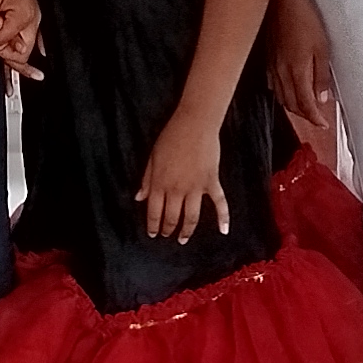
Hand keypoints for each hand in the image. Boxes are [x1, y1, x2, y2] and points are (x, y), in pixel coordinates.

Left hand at [0, 0, 42, 85]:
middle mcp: (33, 20)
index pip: (8, 46)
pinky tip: (20, 40)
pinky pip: (28, 34)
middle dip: (6, 50)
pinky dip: (20, 39)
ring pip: (24, 43)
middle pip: (23, 52)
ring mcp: (33, 16)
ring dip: (9, 41)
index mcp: (23, 18)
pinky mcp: (30, 12)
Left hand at [137, 116, 229, 242]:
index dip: (153, 225)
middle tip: (167, 235)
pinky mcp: (212, 182)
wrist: (194, 124)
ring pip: (192, 217)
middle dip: (168, 230)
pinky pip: (219, 203)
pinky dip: (223, 218)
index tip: (153, 233)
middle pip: (172, 218)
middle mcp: (177, 190)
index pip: (154, 212)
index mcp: (159, 183)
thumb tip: (139, 198)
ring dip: (187, 231)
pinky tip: (224, 230)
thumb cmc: (171, 137)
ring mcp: (196, 188)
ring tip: (183, 239)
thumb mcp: (152, 157)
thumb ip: (146, 180)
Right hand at [268, 0, 334, 129]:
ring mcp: (272, 66)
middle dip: (305, 115)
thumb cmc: (303, 18)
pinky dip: (281, 93)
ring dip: (293, 107)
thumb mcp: (322, 47)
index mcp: (297, 71)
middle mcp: (282, 72)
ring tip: (305, 108)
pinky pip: (273, 84)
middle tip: (317, 118)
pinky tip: (286, 90)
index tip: (323, 124)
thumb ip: (321, 75)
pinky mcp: (268, 58)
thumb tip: (323, 97)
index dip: (315, 118)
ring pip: (281, 96)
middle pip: (292, 105)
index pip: (305, 105)